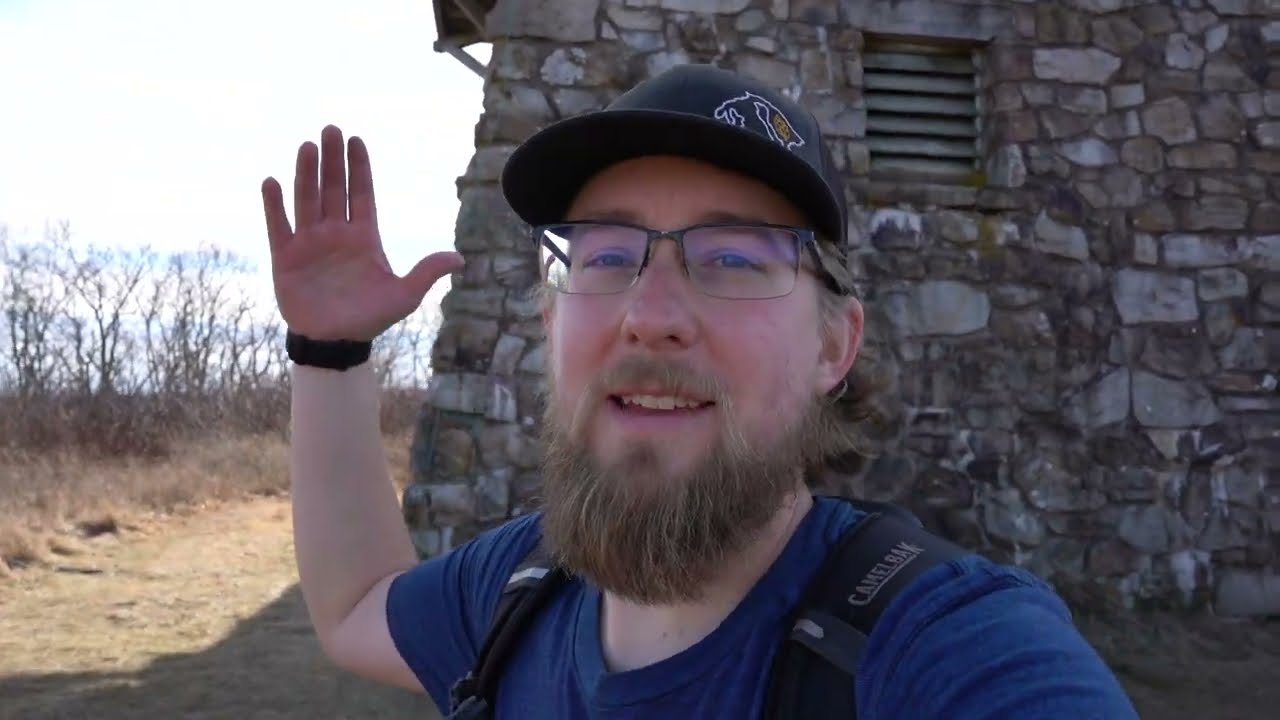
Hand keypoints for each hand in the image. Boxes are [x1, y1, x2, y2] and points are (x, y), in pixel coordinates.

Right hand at [261, 125, 463, 341]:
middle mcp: (336, 234)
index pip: (361, 194)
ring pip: (307, 200)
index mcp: (364, 237)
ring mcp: (310, 243)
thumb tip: (459, 259)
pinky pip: (279, 226)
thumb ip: (426, 273)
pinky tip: (272, 182)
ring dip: (306, 173)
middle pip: (334, 189)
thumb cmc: (370, 318)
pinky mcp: (286, 258)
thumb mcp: (404, 296)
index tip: (356, 140)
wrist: (336, 342)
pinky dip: (275, 205)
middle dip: (333, 160)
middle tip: (331, 129)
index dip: (359, 167)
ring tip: (307, 146)